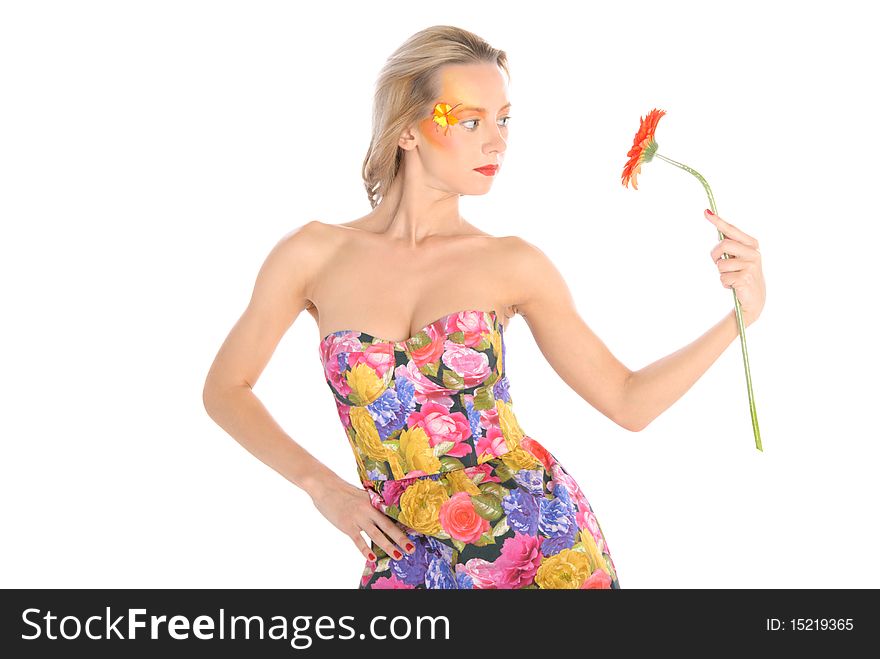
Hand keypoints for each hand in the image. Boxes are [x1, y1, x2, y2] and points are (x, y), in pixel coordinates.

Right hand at [309, 476, 414, 562]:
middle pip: (388, 526)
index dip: (402, 525)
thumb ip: (371, 505)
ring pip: (376, 534)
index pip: (391, 515)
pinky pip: (358, 540)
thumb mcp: (361, 495)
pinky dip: (366, 550)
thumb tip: (380, 515)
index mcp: (373, 501)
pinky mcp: (347, 525)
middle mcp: (368, 509)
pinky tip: (372, 558)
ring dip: (388, 546)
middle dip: (400, 538)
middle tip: (411, 549)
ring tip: (397, 556)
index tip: (414, 533)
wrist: (325, 486)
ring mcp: (358, 517)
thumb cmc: (342, 491)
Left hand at [705, 209, 765, 327]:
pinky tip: (734, 286)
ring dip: (721, 273)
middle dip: (714, 255)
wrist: (754, 299)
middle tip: (718, 263)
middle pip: (723, 244)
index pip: (731, 230)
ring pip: (720, 264)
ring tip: (731, 277)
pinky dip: (724, 283)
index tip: (706, 212)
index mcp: (751, 244)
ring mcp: (751, 265)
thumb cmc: (742, 275)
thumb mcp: (738, 258)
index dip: (718, 221)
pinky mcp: (745, 277)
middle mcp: (753, 252)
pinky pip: (723, 277)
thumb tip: (718, 232)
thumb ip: (730, 246)